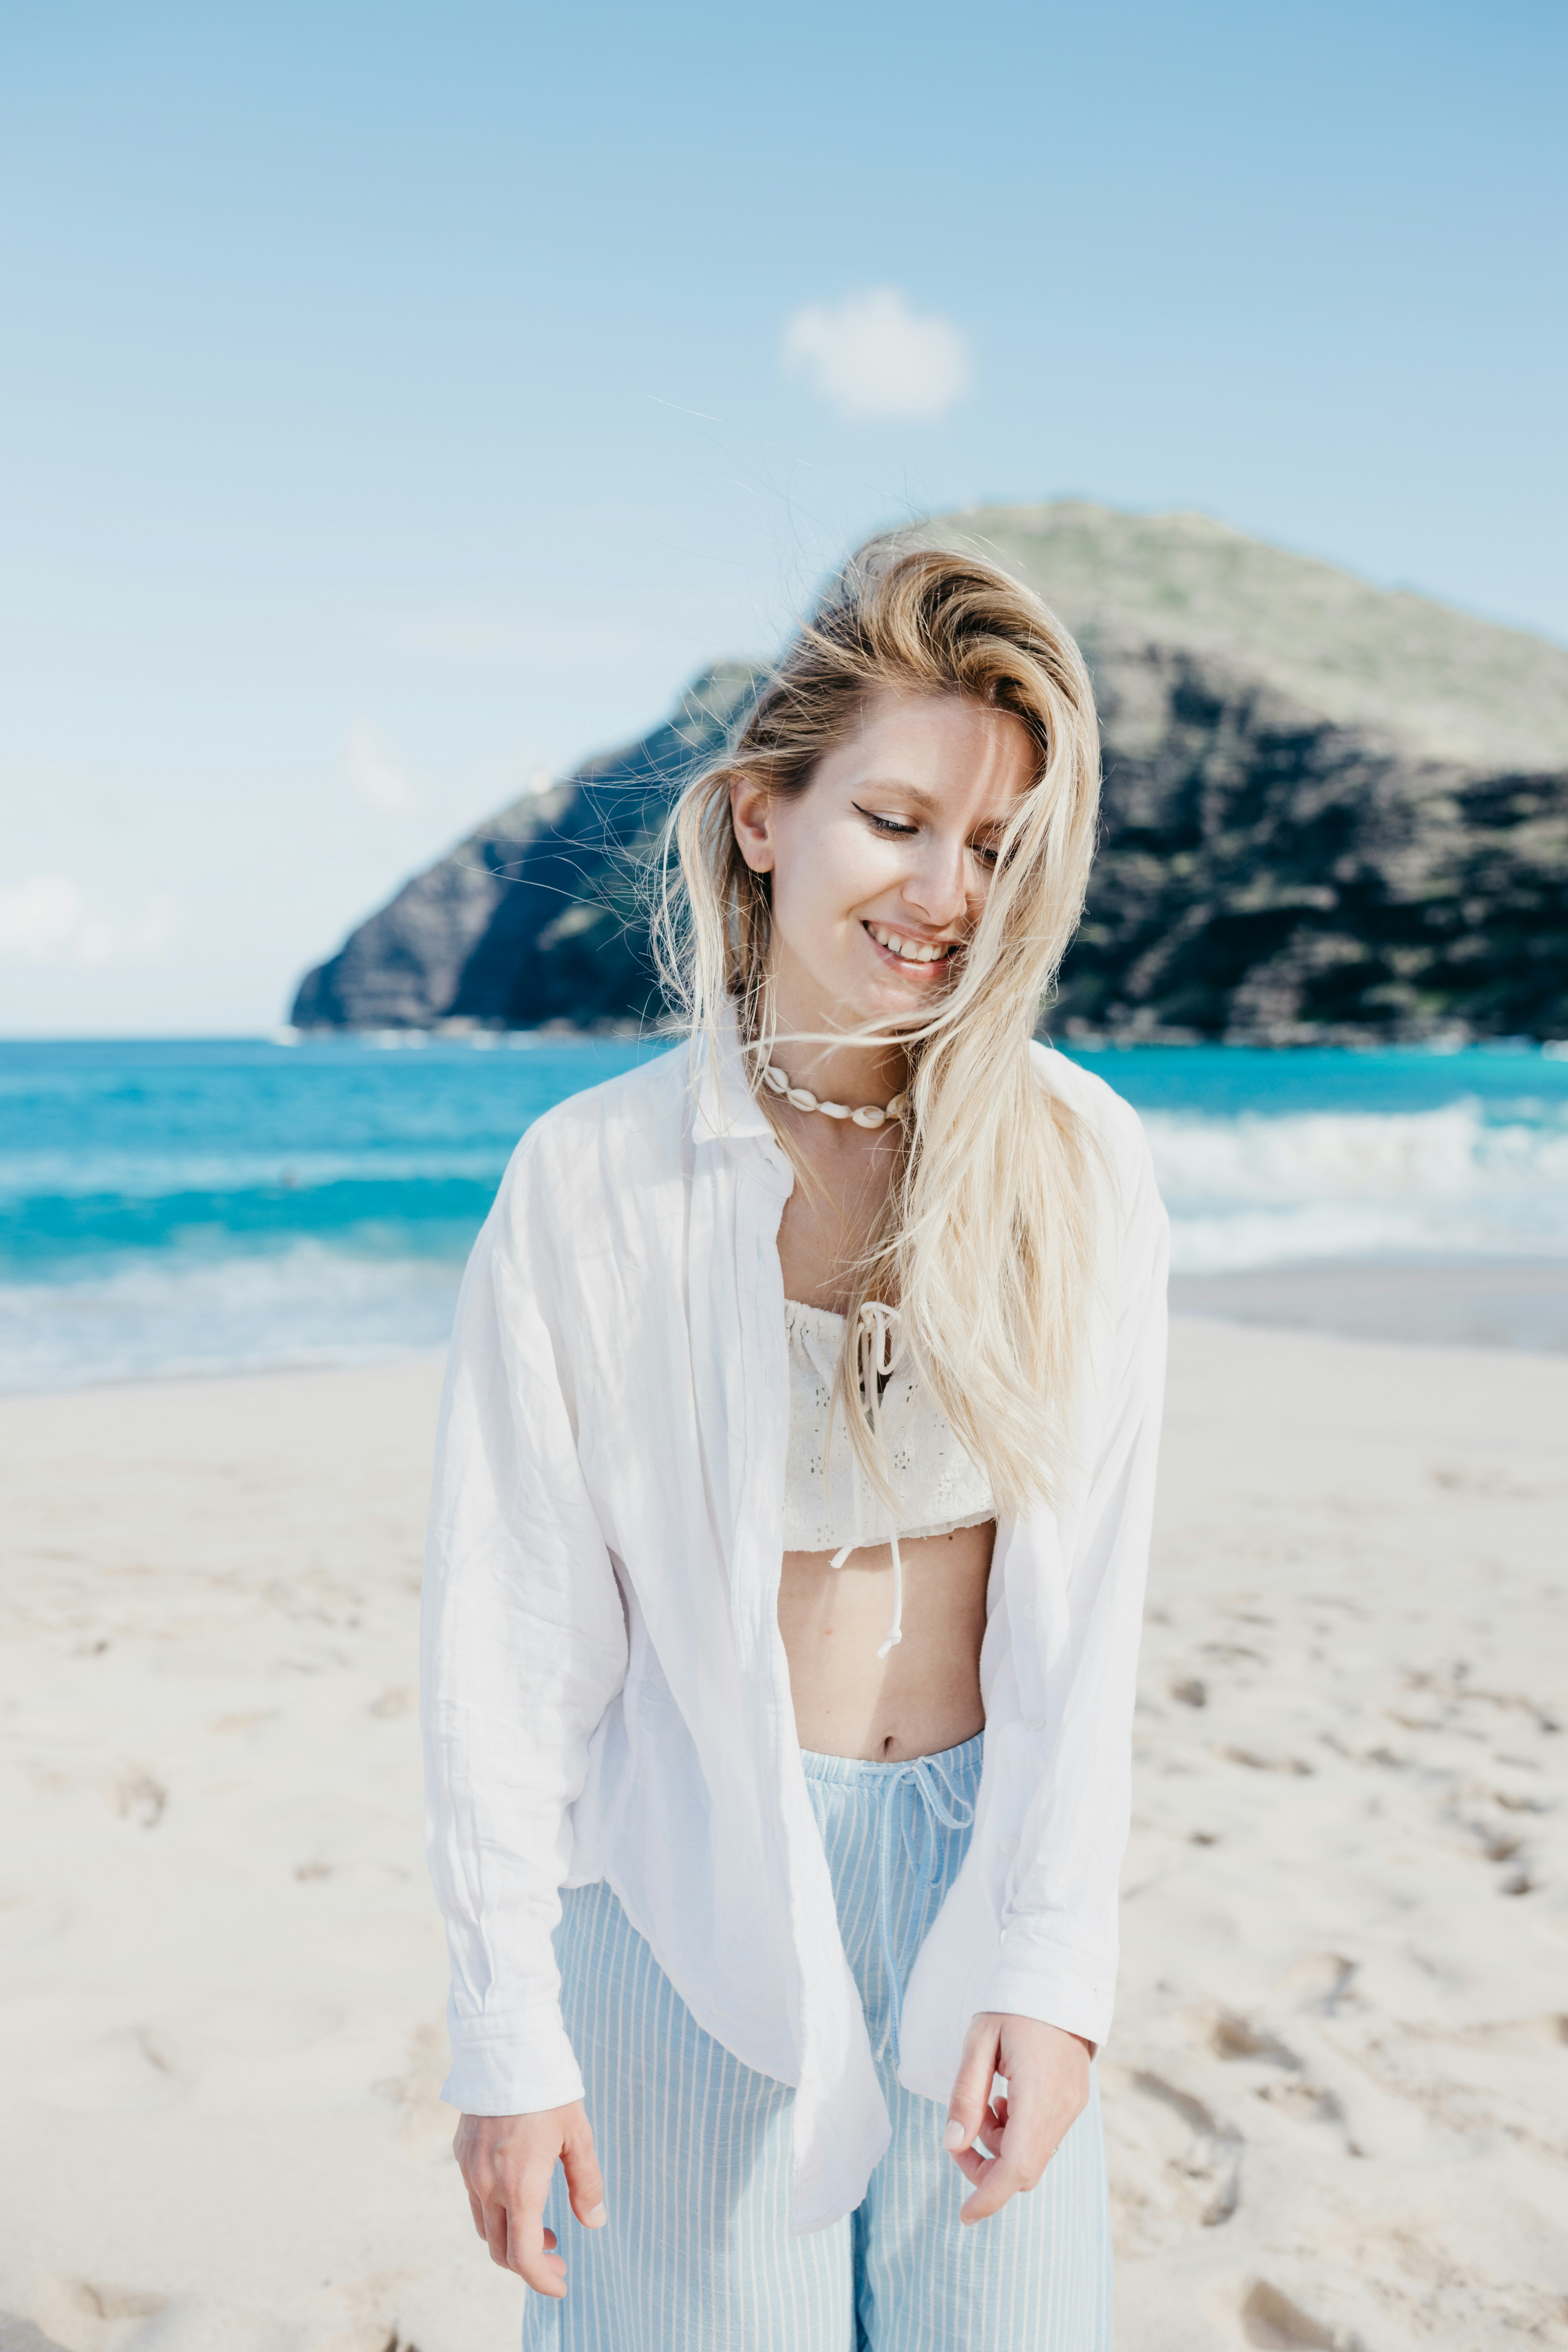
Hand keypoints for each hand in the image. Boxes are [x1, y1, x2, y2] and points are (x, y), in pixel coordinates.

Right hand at [454, 2103, 605, 2295]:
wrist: (506, 2048)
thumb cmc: (548, 2090)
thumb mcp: (578, 2135)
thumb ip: (587, 2183)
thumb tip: (595, 2222)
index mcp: (519, 2186)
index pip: (522, 2256)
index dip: (542, 2280)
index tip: (561, 2284)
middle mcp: (488, 2185)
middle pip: (500, 2250)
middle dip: (529, 2264)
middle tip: (558, 2255)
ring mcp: (469, 2171)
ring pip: (485, 2227)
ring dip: (510, 2239)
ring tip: (541, 2228)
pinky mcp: (462, 2154)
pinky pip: (475, 2200)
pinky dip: (496, 2213)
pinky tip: (518, 2195)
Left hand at [943, 2012, 1092, 2223]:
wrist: (1060, 1978)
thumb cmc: (1014, 2006)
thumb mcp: (979, 2042)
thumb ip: (965, 2095)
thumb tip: (952, 2144)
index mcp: (1039, 2095)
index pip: (1017, 2168)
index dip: (989, 2196)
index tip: (964, 2215)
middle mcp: (1062, 2108)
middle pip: (1024, 2169)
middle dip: (987, 2169)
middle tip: (961, 2141)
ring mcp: (1073, 2106)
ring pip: (1035, 2155)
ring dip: (1002, 2148)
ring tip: (985, 2107)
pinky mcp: (1075, 2100)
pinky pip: (1045, 2136)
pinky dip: (1019, 2134)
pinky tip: (1005, 2101)